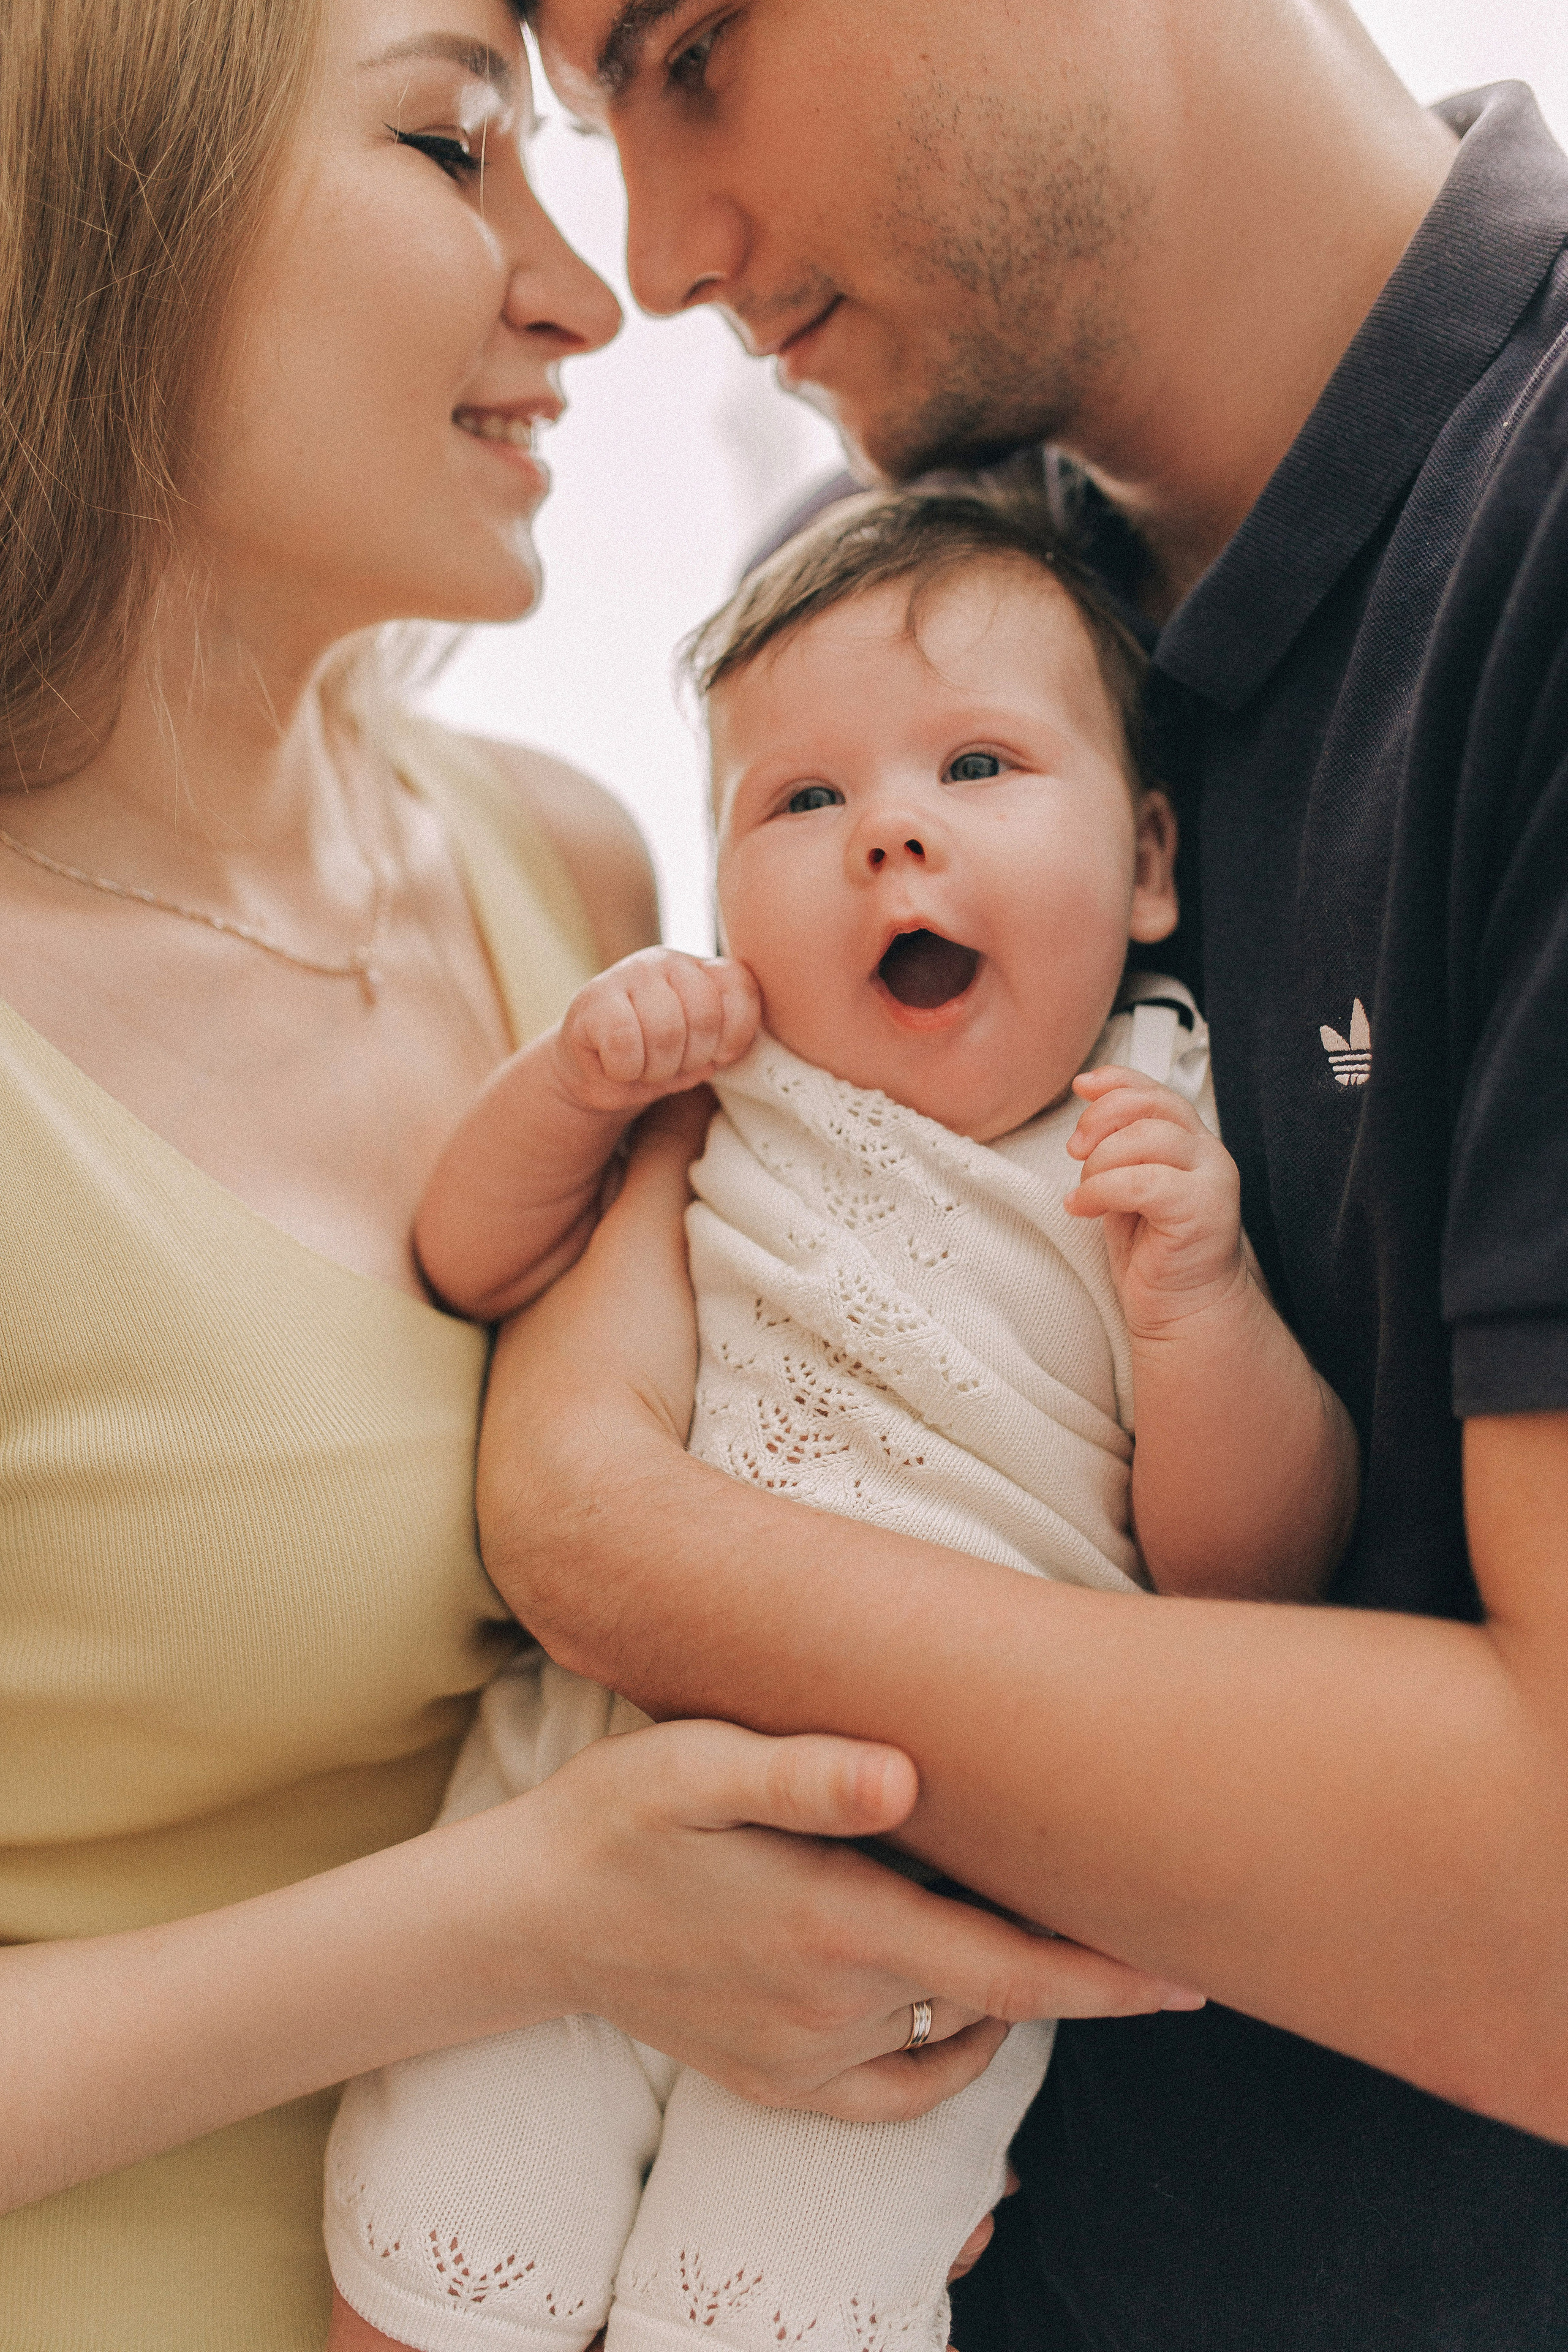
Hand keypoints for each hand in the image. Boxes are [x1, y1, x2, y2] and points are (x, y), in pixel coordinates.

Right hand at [491, 1718, 1200, 2123]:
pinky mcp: (779, 2084)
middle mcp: (833, 2009)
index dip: (1109, 1976)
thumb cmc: (621, 1817)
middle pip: (997, 2000)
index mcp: (834, 1927)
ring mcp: (806, 2060)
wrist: (530, 1915)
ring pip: (954, 2038)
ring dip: (1011, 1996)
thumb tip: (905, 1775)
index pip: (1011, 1968)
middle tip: (1155, 1933)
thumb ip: (800, 1769)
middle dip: (1080, 1974)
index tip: (1192, 1971)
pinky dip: (948, 2053)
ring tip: (1049, 1933)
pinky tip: (958, 2004)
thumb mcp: (695, 1764)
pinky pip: (898, 2089)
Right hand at [555, 947, 759, 1113]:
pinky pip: (625, 1042)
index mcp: (702, 970)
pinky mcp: (594, 997)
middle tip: (671, 1065)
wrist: (593, 1071)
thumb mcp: (700, 1051)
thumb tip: (731, 1049)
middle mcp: (668, 961)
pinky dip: (625, 1069)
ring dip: (656, 1068)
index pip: (740, 988)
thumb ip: (725, 1038)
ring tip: (643, 1067)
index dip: (736, 1035)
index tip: (718, 1055)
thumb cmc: (655, 1059)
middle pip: (705, 1016)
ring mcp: (629, 973)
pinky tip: (617, 1065)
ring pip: (665, 1031)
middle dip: (691, 1058)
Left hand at [1064, 1067, 1245, 1336]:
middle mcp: (1208, 1153)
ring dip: (1100, 1163)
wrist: (1185, 1310)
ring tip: (1085, 1193)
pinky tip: (1084, 1208)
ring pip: (1147, 1138)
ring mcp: (1212, 1180)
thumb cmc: (1156, 1253)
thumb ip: (1118, 1149)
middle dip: (1101, 1119)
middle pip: (1151, 1105)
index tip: (1082, 1087)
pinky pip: (1143, 1181)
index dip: (1116, 1080)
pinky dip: (1102, 1190)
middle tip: (1075, 1150)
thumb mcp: (1127, 1188)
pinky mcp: (1203, 1210)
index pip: (1156, 1091)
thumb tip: (1087, 1113)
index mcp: (1191, 1142)